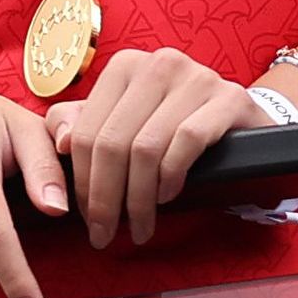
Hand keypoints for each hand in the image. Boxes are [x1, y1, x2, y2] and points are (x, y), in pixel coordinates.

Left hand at [44, 46, 262, 252]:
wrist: (235, 119)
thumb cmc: (167, 124)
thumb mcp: (118, 121)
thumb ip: (77, 125)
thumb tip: (62, 143)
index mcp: (126, 65)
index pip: (88, 132)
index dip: (82, 184)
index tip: (86, 220)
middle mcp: (160, 62)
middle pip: (114, 143)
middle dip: (106, 199)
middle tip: (105, 234)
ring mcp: (198, 77)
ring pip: (147, 148)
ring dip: (138, 199)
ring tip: (139, 226)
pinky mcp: (230, 97)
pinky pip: (188, 142)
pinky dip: (171, 176)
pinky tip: (168, 195)